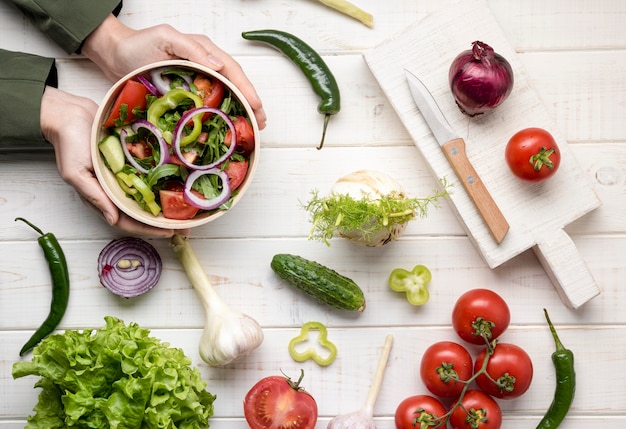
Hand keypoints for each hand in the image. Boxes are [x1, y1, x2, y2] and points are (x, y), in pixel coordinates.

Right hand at [40, 86, 184, 236]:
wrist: (71, 113)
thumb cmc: (68, 143)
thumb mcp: (75, 172)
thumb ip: (94, 196)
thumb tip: (112, 218)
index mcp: (103, 197)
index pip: (128, 221)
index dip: (149, 229)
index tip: (170, 233)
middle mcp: (117, 190)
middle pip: (143, 212)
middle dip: (164, 221)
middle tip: (187, 226)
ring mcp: (126, 176)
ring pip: (150, 195)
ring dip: (168, 203)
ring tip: (189, 209)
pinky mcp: (133, 161)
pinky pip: (151, 174)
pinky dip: (164, 180)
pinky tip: (180, 182)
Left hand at [82, 14, 265, 129]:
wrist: (115, 55)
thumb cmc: (138, 44)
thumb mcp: (166, 39)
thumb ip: (193, 50)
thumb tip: (219, 66)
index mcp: (203, 51)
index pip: (232, 70)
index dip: (246, 89)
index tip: (256, 106)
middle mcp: (204, 64)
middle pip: (234, 84)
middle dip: (250, 103)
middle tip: (261, 123)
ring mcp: (197, 79)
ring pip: (225, 94)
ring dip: (240, 110)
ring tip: (251, 127)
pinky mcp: (187, 92)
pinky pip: (209, 103)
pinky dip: (221, 114)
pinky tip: (226, 126)